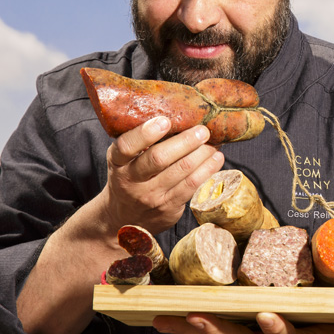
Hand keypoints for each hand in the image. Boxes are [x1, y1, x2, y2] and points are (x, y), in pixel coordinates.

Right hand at [102, 116, 223, 232]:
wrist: (125, 218)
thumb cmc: (130, 178)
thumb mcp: (125, 160)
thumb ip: (142, 142)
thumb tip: (178, 115)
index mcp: (117, 162)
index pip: (125, 147)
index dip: (145, 133)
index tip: (164, 121)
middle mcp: (131, 180)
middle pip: (159, 158)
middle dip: (185, 142)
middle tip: (202, 130)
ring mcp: (151, 196)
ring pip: (181, 170)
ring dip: (202, 153)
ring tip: (213, 143)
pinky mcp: (169, 207)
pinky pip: (192, 185)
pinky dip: (207, 169)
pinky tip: (216, 158)